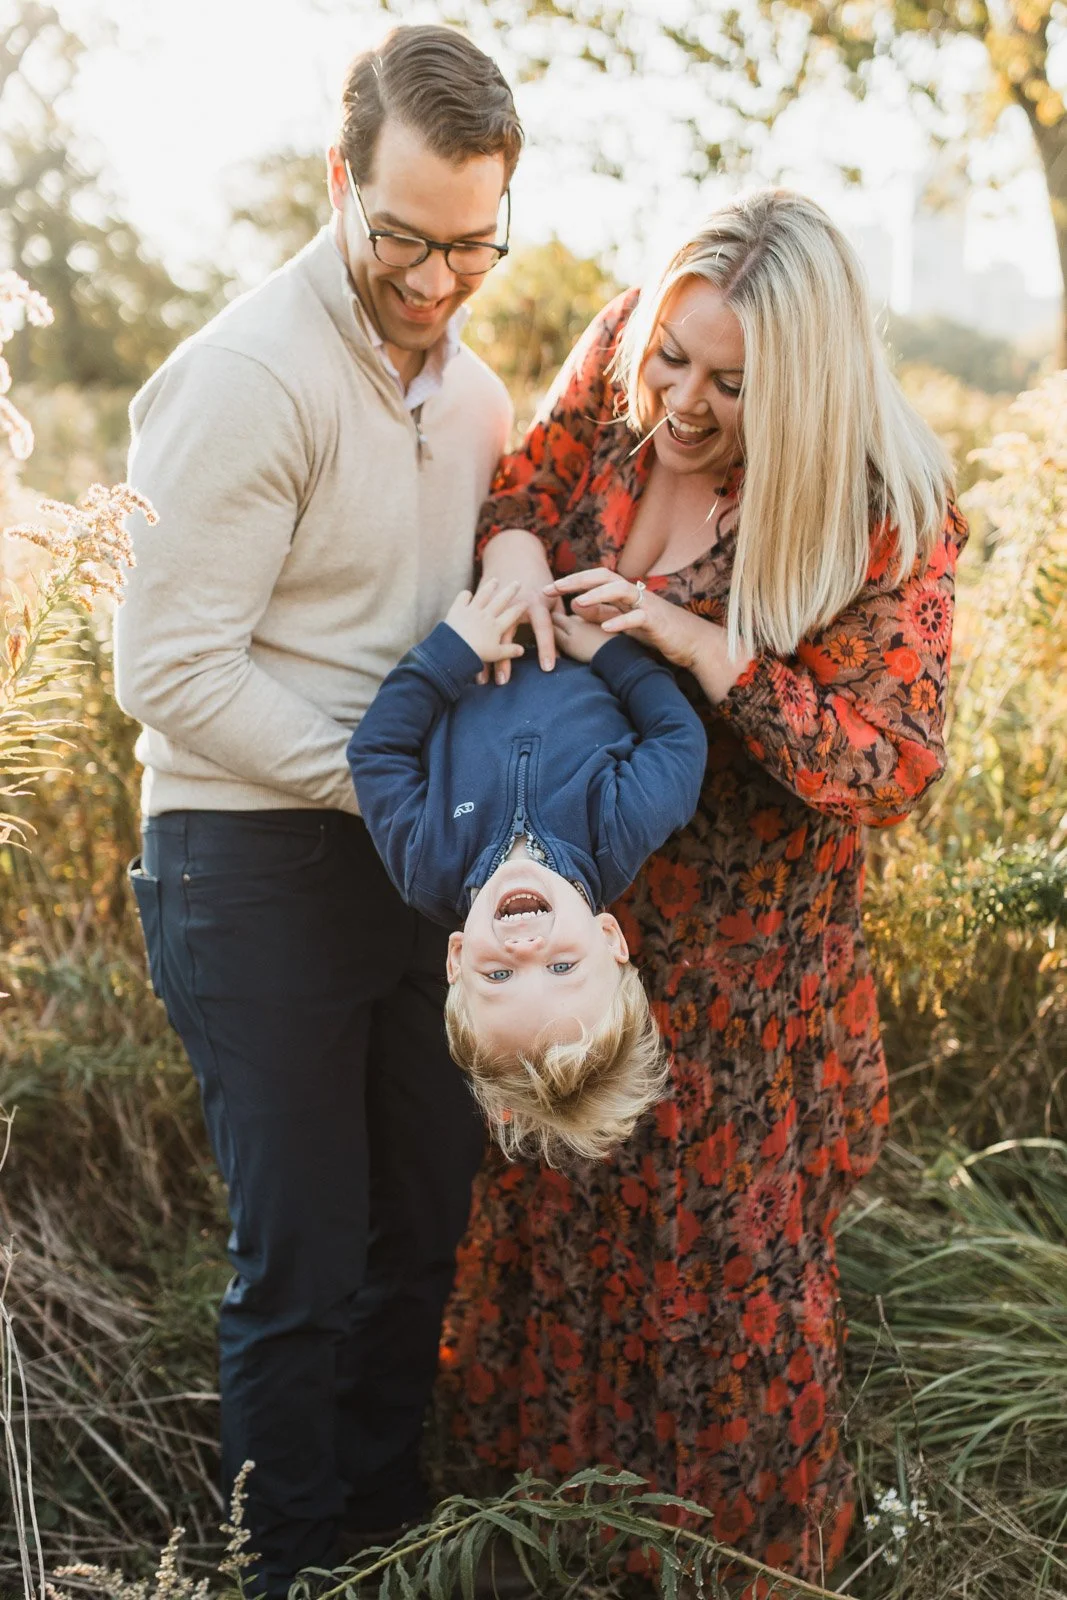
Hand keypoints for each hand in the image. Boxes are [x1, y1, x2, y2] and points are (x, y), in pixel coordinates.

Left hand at [445, 579, 525, 665]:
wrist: (455, 649)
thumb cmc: (476, 654)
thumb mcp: (496, 654)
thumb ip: (510, 651)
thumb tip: (522, 650)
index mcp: (496, 627)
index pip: (511, 615)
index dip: (520, 608)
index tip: (526, 602)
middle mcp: (486, 615)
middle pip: (501, 600)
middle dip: (510, 591)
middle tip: (517, 582)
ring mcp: (472, 610)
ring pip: (483, 595)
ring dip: (490, 587)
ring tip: (495, 580)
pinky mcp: (458, 609)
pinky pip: (463, 598)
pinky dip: (466, 594)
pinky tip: (468, 593)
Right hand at [479, 527, 561, 682]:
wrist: (514, 553)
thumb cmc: (539, 578)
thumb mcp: (555, 594)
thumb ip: (561, 617)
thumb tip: (570, 640)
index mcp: (537, 602)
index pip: (544, 629)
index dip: (547, 649)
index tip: (547, 669)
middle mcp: (515, 603)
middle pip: (509, 635)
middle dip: (504, 659)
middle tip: (504, 683)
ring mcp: (498, 603)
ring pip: (490, 634)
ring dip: (485, 657)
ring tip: (482, 679)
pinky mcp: (485, 603)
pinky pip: (478, 628)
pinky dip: (474, 645)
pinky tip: (468, 661)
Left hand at [546, 569, 699, 670]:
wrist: (691, 641)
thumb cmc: (655, 630)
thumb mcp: (623, 620)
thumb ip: (601, 612)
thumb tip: (574, 606)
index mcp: (624, 593)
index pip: (594, 579)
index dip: (570, 582)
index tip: (547, 590)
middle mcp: (634, 593)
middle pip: (603, 577)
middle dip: (577, 581)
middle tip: (553, 588)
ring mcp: (646, 605)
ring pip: (620, 591)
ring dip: (597, 595)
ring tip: (577, 602)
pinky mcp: (656, 621)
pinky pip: (637, 617)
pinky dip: (621, 621)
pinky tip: (605, 628)